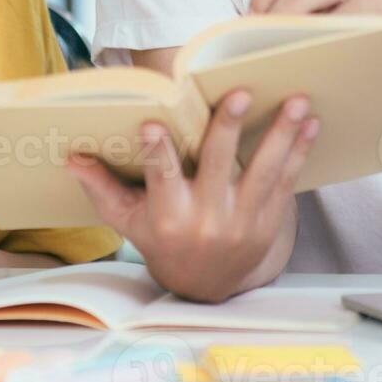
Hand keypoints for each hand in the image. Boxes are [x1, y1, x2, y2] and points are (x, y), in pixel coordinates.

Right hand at [65, 90, 316, 302]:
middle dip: (229, 128)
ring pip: (264, 172)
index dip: (157, 152)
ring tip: (295, 101)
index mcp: (167, 216)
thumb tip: (72, 157)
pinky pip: (286, 183)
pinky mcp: (267, 224)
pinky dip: (299, 152)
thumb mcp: (126, 221)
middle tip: (240, 93)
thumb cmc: (160, 241)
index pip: (161, 178)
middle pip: (219, 166)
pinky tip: (309, 124)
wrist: (204, 288)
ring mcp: (242, 223)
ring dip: (281, 135)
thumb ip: (102, 188)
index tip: (153, 124)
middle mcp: (206, 220)